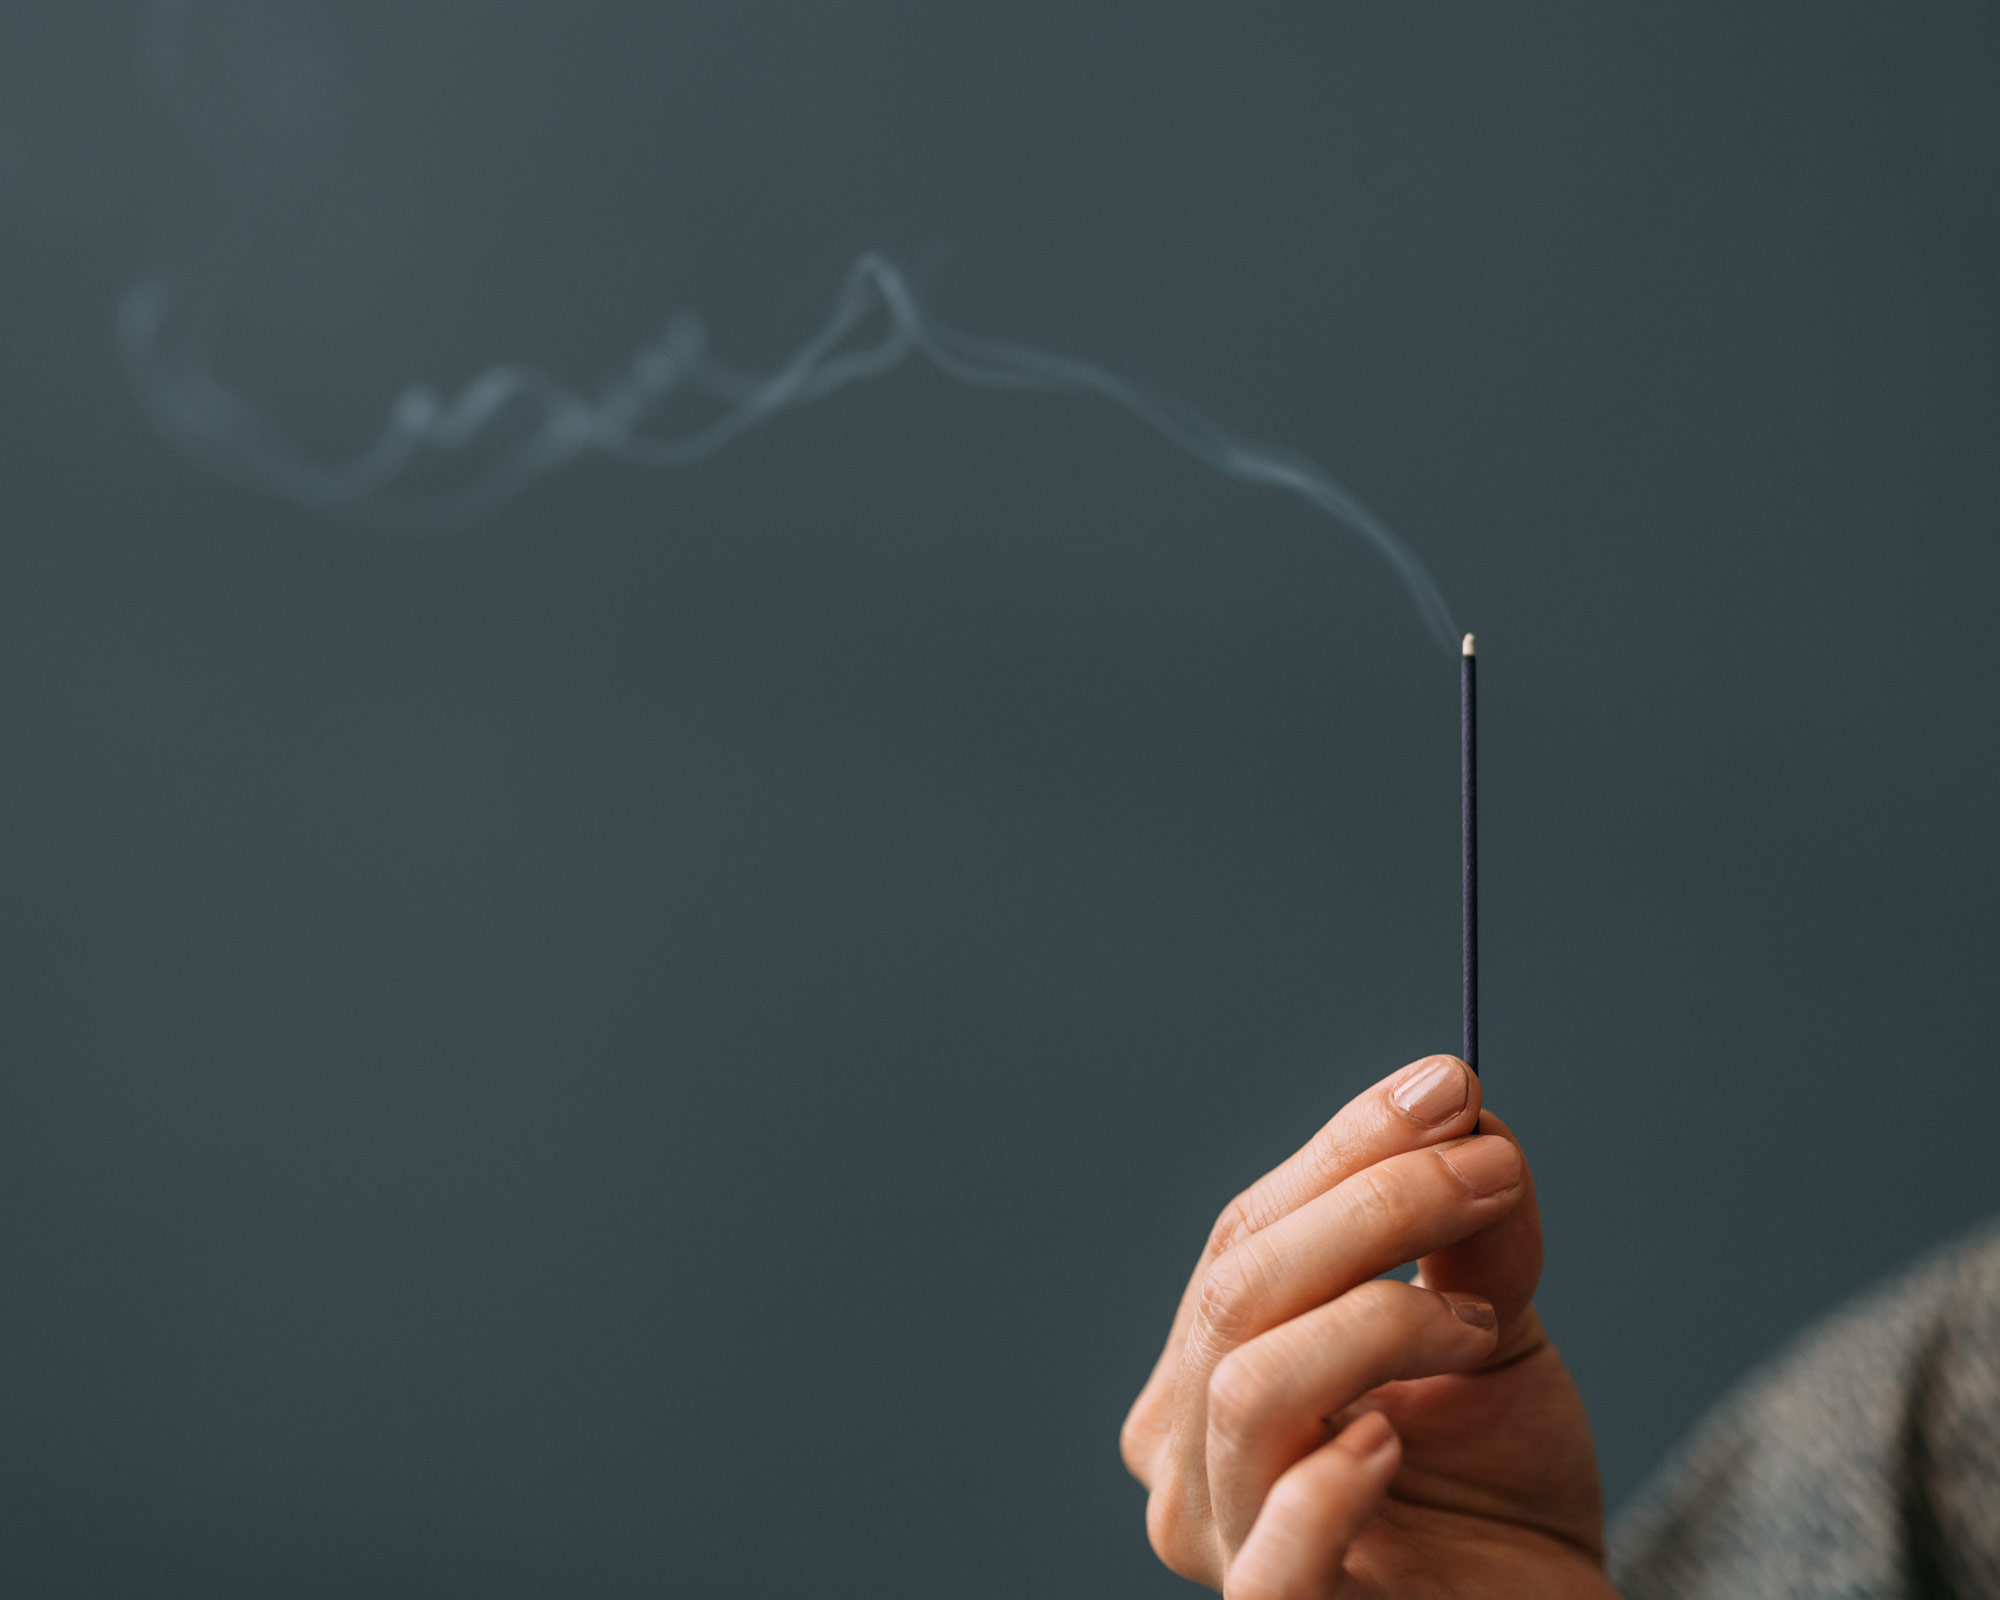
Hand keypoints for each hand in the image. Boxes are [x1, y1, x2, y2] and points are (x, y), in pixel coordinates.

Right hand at [1120, 1056, 1614, 1597]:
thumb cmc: (1498, 1494)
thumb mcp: (1491, 1336)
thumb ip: (1470, 1237)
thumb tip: (1468, 1112)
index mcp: (1206, 1369)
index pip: (1247, 1233)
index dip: (1346, 1151)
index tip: (1449, 1088)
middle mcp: (1185, 1454)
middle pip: (1237, 1292)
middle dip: (1370, 1207)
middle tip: (1488, 1168)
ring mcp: (1223, 1545)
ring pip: (1247, 1388)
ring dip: (1373, 1319)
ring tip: (1476, 1326)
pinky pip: (1274, 1557)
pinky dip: (1329, 1483)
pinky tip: (1396, 1438)